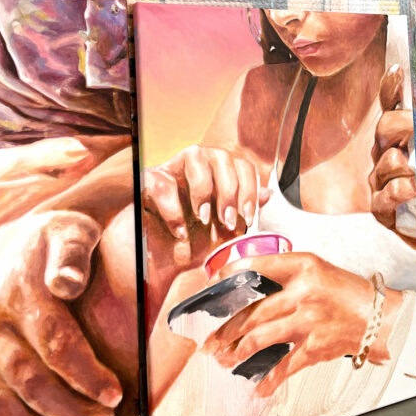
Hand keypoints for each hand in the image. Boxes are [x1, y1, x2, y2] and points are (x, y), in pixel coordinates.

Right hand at [0, 211, 122, 415]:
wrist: (19, 249)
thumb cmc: (57, 247)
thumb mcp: (71, 233)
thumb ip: (73, 255)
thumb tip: (68, 283)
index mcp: (18, 293)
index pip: (54, 342)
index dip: (85, 374)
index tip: (114, 395)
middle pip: (27, 381)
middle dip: (68, 410)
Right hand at [141, 145, 267, 265]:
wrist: (158, 260)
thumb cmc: (192, 240)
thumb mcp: (223, 229)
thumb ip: (243, 210)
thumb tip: (267, 193)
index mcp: (220, 172)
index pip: (243, 166)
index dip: (250, 190)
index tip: (248, 218)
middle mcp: (200, 162)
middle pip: (223, 157)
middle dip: (229, 191)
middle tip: (227, 221)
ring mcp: (174, 166)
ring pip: (196, 155)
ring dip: (204, 191)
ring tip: (202, 220)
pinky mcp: (149, 179)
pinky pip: (165, 183)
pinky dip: (174, 210)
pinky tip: (179, 232)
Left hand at [202, 253, 402, 397]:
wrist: (380, 317)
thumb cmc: (348, 292)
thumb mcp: (318, 269)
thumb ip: (287, 273)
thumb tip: (250, 284)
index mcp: (303, 266)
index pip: (257, 266)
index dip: (229, 275)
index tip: (213, 284)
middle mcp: (303, 292)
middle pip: (251, 311)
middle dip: (225, 329)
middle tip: (210, 340)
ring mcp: (308, 320)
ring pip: (259, 338)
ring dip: (237, 352)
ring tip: (226, 358)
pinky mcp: (316, 346)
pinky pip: (284, 366)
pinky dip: (268, 380)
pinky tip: (258, 388)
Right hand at [370, 66, 415, 229]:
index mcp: (399, 137)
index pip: (390, 106)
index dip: (390, 88)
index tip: (398, 70)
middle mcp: (385, 154)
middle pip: (385, 128)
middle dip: (403, 124)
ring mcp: (380, 181)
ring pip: (385, 162)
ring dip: (401, 163)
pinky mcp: (381, 209)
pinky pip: (383, 197)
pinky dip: (397, 191)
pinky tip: (411, 189)